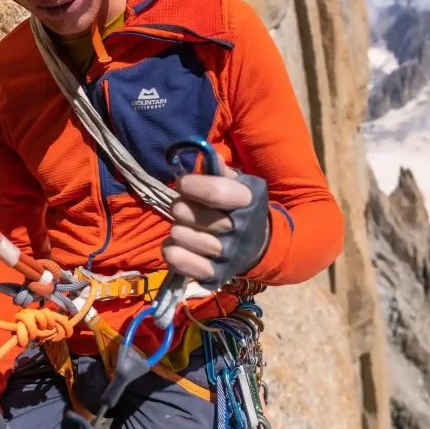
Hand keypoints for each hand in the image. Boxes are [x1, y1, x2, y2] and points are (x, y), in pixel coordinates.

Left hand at [163, 156, 270, 288]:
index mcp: (250, 201)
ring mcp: (228, 255)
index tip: (182, 183)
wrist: (257, 245)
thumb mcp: (237, 185)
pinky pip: (180, 262)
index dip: (193, 185)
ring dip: (177, 229)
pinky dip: (172, 252)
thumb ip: (219, 170)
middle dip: (180, 207)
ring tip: (183, 227)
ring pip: (181, 236)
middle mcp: (242, 230)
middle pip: (192, 214)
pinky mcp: (215, 275)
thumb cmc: (238, 208)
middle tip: (182, 207)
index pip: (217, 192)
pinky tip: (176, 246)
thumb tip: (204, 152)